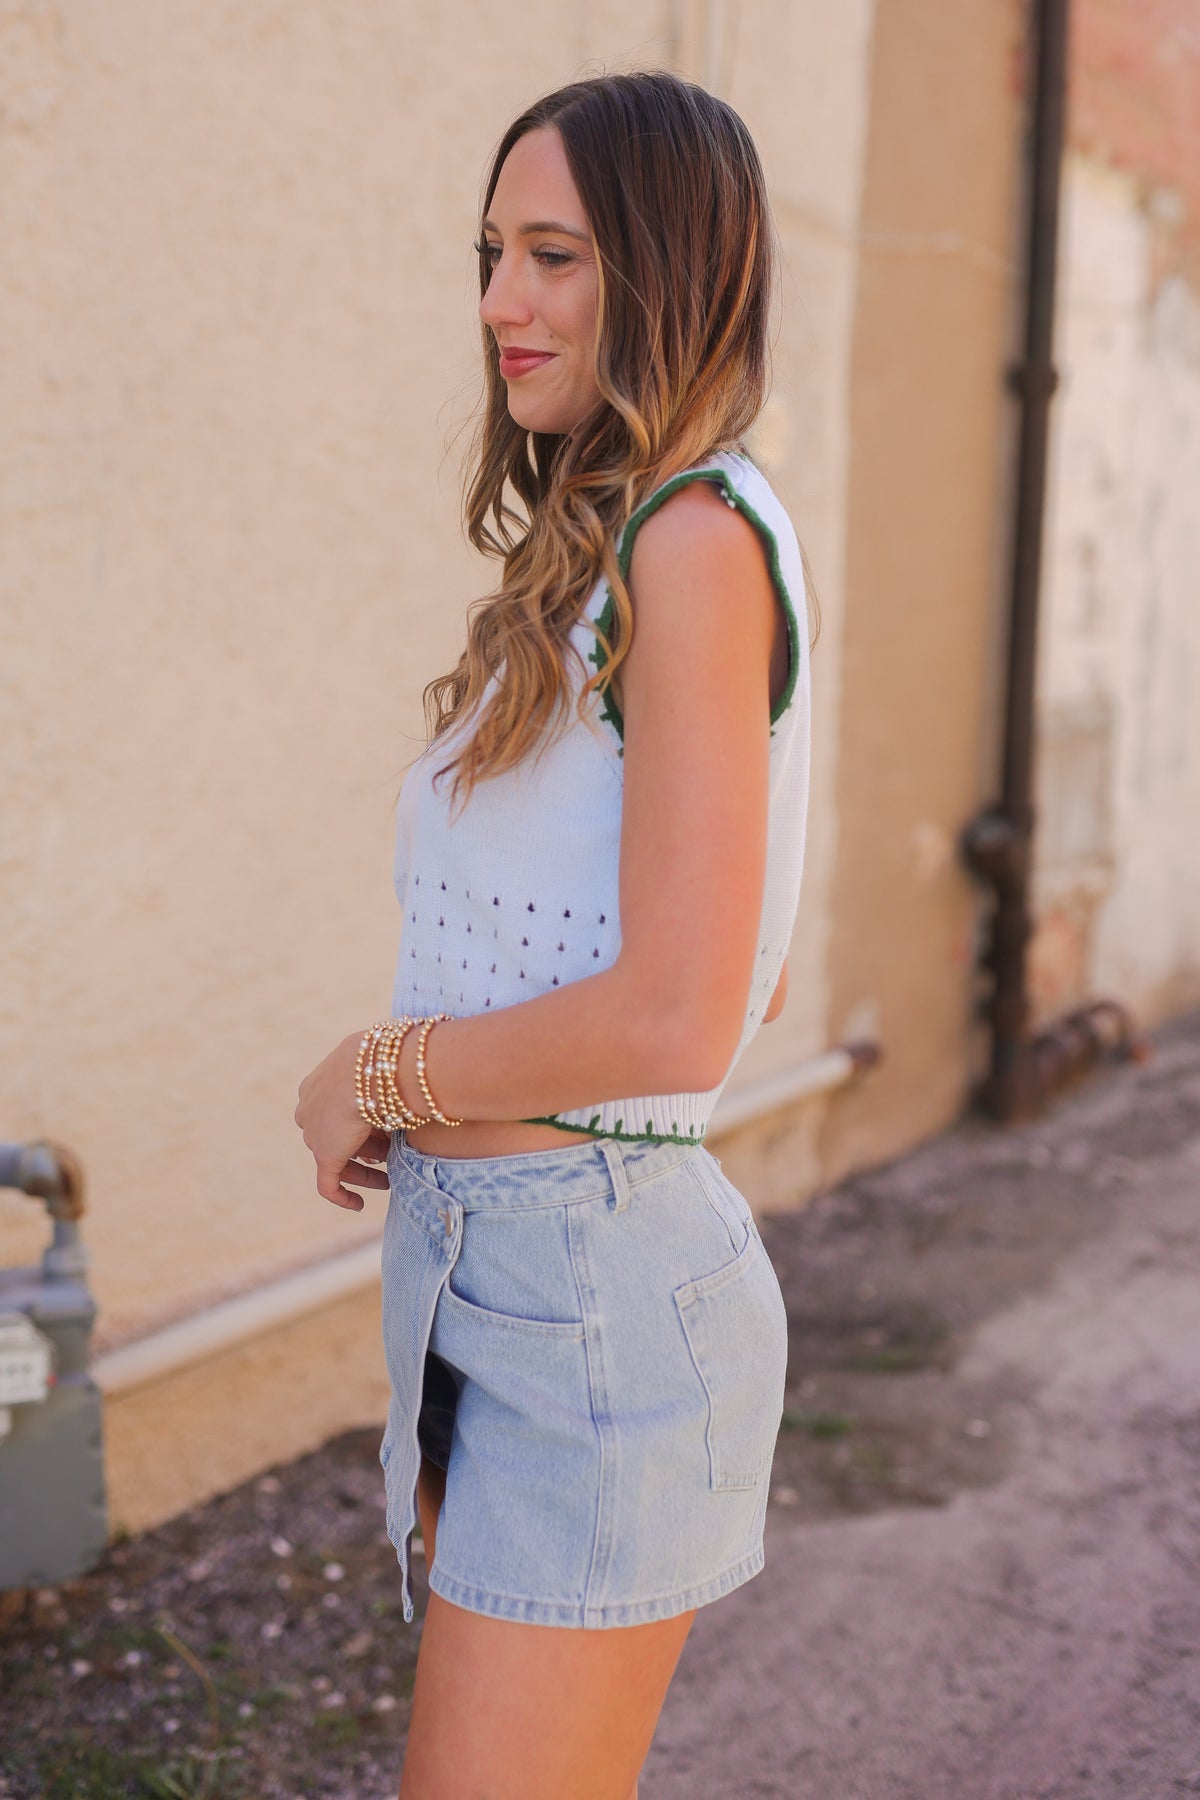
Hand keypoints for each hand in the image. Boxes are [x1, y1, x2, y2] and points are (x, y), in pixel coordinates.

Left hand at [294, 1031, 392, 1211]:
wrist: (368, 1069)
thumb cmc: (382, 1059)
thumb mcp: (381, 1064)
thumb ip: (387, 1075)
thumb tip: (413, 1078)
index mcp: (319, 1084)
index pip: (336, 1111)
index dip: (361, 1124)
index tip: (384, 1134)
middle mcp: (310, 1109)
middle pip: (336, 1136)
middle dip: (364, 1148)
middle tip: (388, 1157)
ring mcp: (315, 1133)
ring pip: (336, 1160)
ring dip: (363, 1171)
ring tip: (387, 1179)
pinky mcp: (324, 1155)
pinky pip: (328, 1185)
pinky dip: (342, 1196)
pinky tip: (358, 1205)